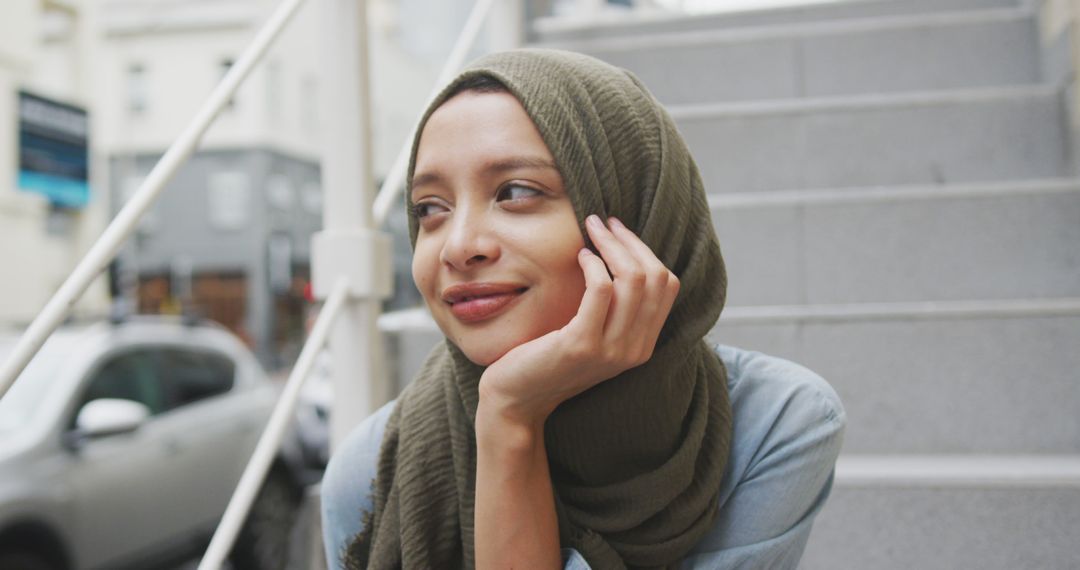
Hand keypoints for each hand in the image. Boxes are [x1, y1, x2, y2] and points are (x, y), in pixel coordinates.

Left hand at [477, 214, 679, 428]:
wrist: (518, 399)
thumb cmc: (549, 359)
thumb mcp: (593, 335)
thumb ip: (613, 309)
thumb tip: (618, 253)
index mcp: (643, 345)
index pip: (667, 285)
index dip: (645, 250)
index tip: (619, 232)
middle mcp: (635, 350)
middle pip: (655, 277)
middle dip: (629, 241)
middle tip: (602, 223)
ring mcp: (611, 350)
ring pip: (633, 280)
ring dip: (611, 245)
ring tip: (590, 232)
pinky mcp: (582, 344)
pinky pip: (602, 290)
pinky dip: (594, 265)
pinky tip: (580, 257)